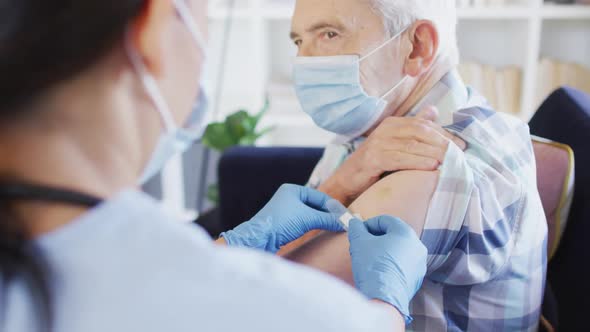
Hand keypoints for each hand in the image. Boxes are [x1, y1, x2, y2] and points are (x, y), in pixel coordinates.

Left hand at [221, 184, 343, 252]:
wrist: (259, 239)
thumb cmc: (281, 222)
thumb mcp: (308, 218)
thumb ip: (327, 219)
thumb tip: (345, 222)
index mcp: (293, 190)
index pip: (320, 197)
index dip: (334, 207)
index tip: (347, 217)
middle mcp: (289, 197)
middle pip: (316, 205)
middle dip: (329, 214)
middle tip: (344, 223)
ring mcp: (287, 211)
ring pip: (311, 215)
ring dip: (323, 221)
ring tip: (336, 228)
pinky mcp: (285, 224)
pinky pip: (305, 222)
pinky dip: (315, 226)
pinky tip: (323, 231)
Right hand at [320, 106, 465, 204]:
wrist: (347, 181)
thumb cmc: (375, 164)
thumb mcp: (396, 144)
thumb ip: (413, 128)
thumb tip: (434, 110)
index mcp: (392, 123)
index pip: (424, 125)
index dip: (445, 134)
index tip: (462, 146)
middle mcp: (385, 129)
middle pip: (420, 132)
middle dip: (443, 143)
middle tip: (460, 155)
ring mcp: (378, 143)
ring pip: (413, 145)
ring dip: (435, 153)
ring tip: (451, 161)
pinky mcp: (373, 158)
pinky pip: (400, 159)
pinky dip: (418, 162)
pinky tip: (432, 167)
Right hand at [348, 216, 427, 323]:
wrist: (383, 298)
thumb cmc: (373, 266)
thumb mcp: (359, 242)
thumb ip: (356, 228)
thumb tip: (355, 223)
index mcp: (406, 233)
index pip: (386, 220)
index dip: (369, 224)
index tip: (359, 232)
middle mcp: (417, 246)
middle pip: (394, 235)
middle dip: (376, 238)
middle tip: (362, 245)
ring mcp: (419, 264)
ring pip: (398, 251)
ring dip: (383, 251)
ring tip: (368, 259)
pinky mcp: (416, 279)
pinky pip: (402, 265)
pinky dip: (390, 264)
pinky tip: (378, 271)